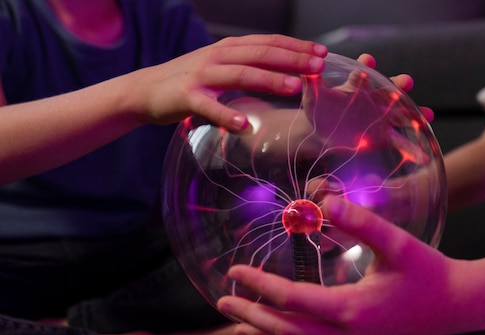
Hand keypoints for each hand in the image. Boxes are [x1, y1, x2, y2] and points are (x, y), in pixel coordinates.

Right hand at [129, 34, 327, 130]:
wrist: (146, 89)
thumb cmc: (190, 80)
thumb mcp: (221, 66)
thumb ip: (248, 65)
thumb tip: (283, 68)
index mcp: (229, 49)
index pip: (268, 43)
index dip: (296, 47)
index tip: (322, 54)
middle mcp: (217, 57)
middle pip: (260, 54)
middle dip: (292, 59)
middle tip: (319, 67)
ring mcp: (202, 76)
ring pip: (241, 74)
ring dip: (269, 80)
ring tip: (295, 87)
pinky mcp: (186, 98)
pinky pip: (209, 108)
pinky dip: (227, 116)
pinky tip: (244, 126)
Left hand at [217, 195, 470, 334]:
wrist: (458, 305)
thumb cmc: (429, 271)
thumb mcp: (396, 242)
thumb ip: (361, 221)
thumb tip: (325, 199)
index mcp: (352, 308)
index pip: (292, 299)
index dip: (260, 285)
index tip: (236, 271)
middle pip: (286, 330)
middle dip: (251, 315)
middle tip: (222, 301)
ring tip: (239, 323)